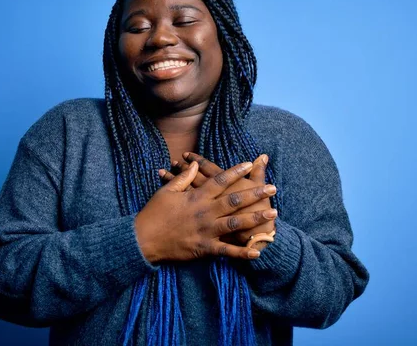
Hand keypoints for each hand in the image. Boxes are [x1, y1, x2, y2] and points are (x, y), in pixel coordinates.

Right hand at [159, 153, 274, 250]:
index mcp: (196, 197)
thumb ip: (183, 178)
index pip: (219, 181)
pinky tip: (257, 252)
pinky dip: (242, 253)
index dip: (235, 172)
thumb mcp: (166, 191)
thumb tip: (194, 164)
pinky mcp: (204, 248)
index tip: (249, 164)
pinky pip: (226, 251)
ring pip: (235, 224)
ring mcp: (206, 231)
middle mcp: (205, 212)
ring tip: (273, 214)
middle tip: (273, 188)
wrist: (143, 239)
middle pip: (234, 201)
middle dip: (255, 194)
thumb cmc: (154, 213)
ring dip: (255, 219)